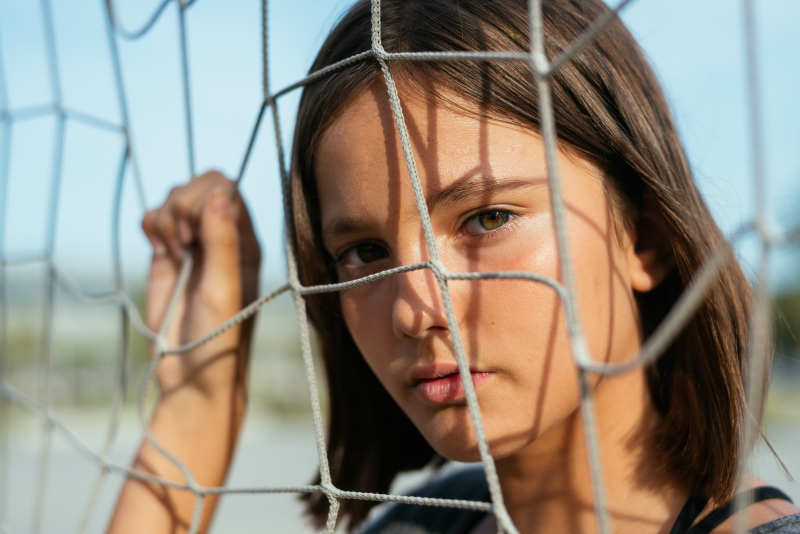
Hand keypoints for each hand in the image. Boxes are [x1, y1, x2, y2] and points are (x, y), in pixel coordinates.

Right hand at [109, 172, 260, 533]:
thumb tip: (221, 191)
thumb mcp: (223, 290)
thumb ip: (222, 242)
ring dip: (166, 215)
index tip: (195, 229)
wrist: (191, 376)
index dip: (204, 195)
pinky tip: (161, 250)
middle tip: (183, 242)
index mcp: (246, 241)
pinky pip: (156, 219)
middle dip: (181, 203)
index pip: (226, 187)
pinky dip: (152, 225)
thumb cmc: (220, 339)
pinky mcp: (168, 256)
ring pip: (175, 198)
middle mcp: (223, 237)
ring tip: (175, 251)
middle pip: (199, 186)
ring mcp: (195, 244)